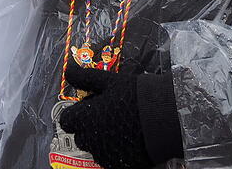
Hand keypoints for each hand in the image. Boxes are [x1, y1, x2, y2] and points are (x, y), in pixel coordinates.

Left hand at [59, 62, 181, 168]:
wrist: (165, 118)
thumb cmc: (135, 95)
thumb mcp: (109, 80)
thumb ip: (84, 77)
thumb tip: (68, 71)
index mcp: (84, 119)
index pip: (66, 121)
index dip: (75, 113)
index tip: (87, 108)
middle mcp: (90, 140)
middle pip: (80, 136)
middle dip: (89, 126)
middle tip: (106, 115)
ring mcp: (105, 155)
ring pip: (95, 148)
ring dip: (101, 139)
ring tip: (120, 126)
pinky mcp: (120, 165)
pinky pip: (110, 158)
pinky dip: (115, 150)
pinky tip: (128, 138)